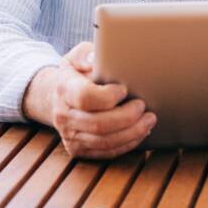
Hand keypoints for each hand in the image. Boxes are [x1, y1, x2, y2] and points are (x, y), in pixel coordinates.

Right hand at [22, 42, 155, 158]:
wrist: (57, 97)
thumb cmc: (77, 73)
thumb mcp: (78, 57)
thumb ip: (87, 54)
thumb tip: (97, 59)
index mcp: (64, 89)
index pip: (85, 97)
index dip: (108, 96)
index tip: (124, 89)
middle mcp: (63, 115)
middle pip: (98, 123)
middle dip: (126, 117)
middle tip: (143, 106)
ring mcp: (69, 135)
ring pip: (104, 141)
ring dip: (132, 132)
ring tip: (149, 120)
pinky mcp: (78, 150)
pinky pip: (105, 152)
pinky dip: (127, 144)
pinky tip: (140, 132)